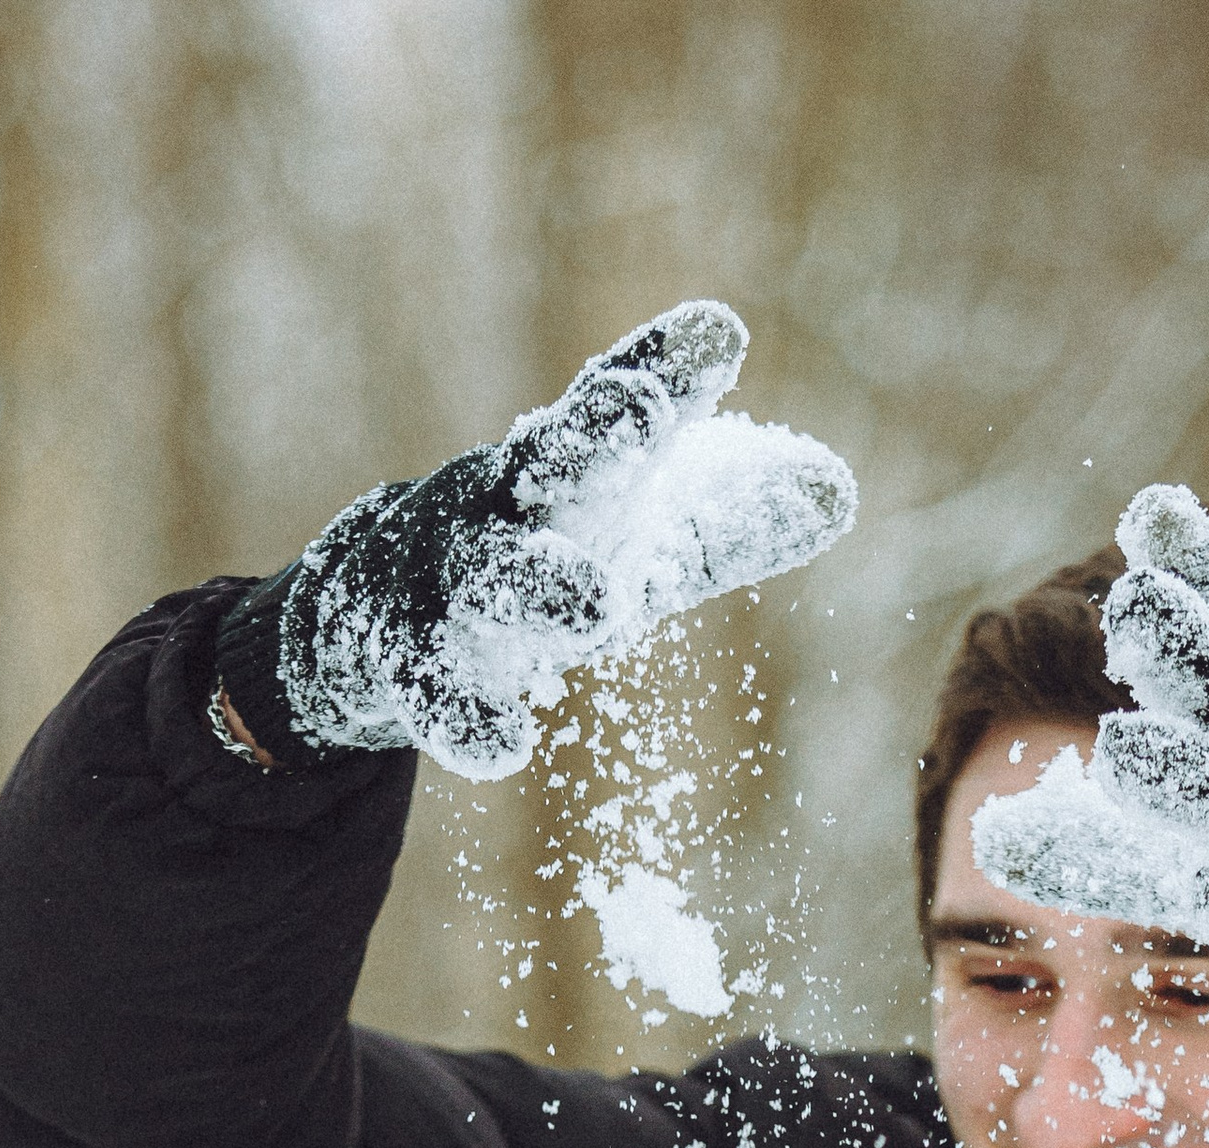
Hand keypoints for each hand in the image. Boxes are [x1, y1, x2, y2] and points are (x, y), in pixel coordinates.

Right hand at [214, 302, 854, 780]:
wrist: (371, 614)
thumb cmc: (533, 563)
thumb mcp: (633, 540)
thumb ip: (727, 520)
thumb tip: (838, 489)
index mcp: (568, 468)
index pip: (619, 409)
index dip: (663, 372)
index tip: (716, 336)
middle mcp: (509, 505)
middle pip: (552, 462)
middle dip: (594, 437)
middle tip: (639, 416)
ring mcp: (453, 582)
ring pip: (496, 578)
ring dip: (542, 586)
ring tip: (597, 609)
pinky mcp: (413, 665)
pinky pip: (438, 694)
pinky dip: (466, 720)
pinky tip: (505, 749)